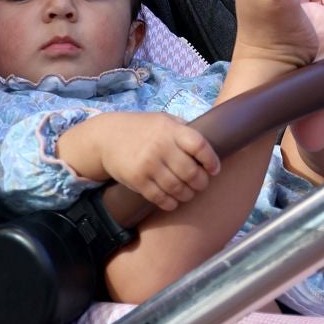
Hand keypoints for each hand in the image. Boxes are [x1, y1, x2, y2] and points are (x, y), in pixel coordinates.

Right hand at [94, 113, 221, 211]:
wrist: (108, 137)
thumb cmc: (143, 129)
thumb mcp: (163, 120)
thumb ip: (184, 130)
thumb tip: (208, 147)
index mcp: (171, 129)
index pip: (199, 145)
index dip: (211, 160)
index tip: (214, 169)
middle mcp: (160, 146)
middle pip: (191, 172)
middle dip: (201, 182)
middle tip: (201, 184)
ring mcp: (148, 164)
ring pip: (177, 188)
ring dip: (187, 195)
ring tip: (189, 194)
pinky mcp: (137, 180)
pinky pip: (160, 198)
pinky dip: (170, 203)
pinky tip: (173, 201)